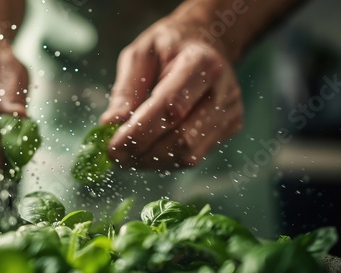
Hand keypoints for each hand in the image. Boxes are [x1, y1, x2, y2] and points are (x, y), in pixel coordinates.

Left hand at [100, 13, 242, 169]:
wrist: (208, 41)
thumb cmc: (169, 46)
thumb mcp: (140, 55)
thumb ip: (126, 89)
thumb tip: (110, 123)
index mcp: (200, 63)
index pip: (170, 107)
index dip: (139, 132)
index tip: (111, 147)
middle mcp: (222, 90)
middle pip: (182, 138)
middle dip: (142, 152)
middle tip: (114, 155)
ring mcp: (229, 112)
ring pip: (189, 155)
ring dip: (152, 161)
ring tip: (128, 154)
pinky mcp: (230, 128)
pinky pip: (194, 156)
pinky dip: (165, 160)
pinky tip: (148, 149)